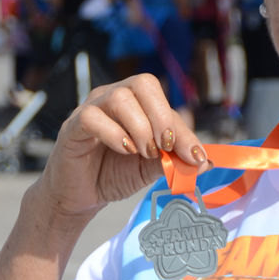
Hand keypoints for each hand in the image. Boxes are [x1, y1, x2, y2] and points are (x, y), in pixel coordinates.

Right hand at [39, 71, 204, 219]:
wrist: (81, 195)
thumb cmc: (114, 174)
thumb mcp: (151, 168)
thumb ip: (174, 161)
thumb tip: (205, 163)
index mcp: (138, 104)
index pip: (165, 104)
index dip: (184, 130)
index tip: (196, 157)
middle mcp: (115, 98)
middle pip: (144, 84)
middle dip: (162, 117)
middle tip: (165, 147)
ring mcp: (93, 108)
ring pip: (120, 98)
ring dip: (140, 128)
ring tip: (143, 153)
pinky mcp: (73, 126)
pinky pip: (92, 117)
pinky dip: (114, 134)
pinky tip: (124, 151)